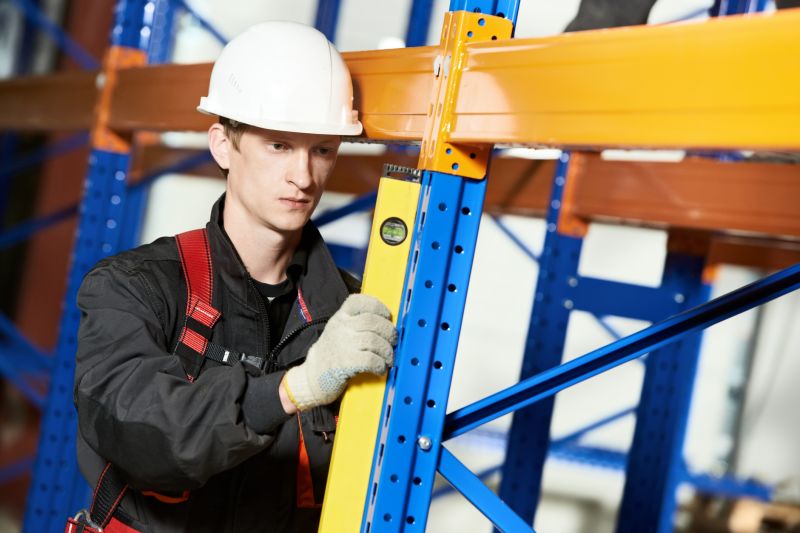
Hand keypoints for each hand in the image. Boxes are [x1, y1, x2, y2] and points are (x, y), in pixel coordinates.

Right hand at [283, 294, 395, 410]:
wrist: (313, 375)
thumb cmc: (333, 352)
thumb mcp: (340, 330)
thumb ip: (357, 323)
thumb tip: (387, 324)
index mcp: (340, 317)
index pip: (359, 301)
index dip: (377, 306)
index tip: (387, 316)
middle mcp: (341, 327)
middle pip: (372, 321)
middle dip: (389, 331)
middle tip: (393, 341)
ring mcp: (342, 344)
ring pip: (374, 341)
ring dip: (387, 351)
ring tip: (388, 358)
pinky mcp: (345, 363)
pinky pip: (371, 360)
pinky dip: (380, 365)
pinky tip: (380, 368)